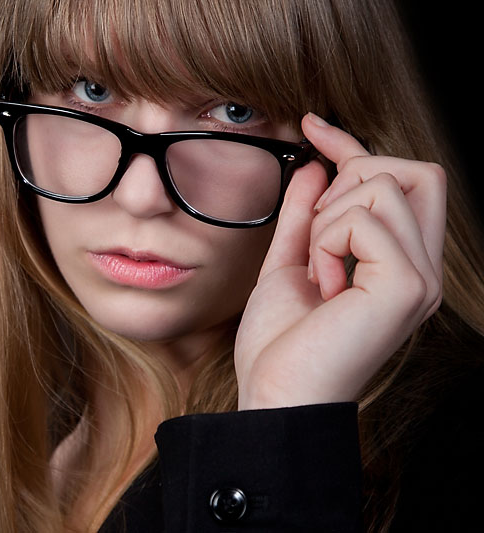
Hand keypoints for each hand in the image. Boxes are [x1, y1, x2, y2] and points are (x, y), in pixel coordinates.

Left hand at [234, 113, 445, 409]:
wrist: (275, 394)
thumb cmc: (281, 342)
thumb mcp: (290, 263)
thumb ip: (305, 215)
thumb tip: (316, 164)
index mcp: (400, 264)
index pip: (400, 179)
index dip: (354, 146)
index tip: (311, 126)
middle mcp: (422, 267)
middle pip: (414, 169)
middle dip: (350, 179)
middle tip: (316, 233)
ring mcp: (421, 276)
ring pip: (383, 185)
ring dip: (328, 220)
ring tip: (317, 271)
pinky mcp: (408, 284)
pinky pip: (363, 219)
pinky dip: (326, 243)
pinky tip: (323, 286)